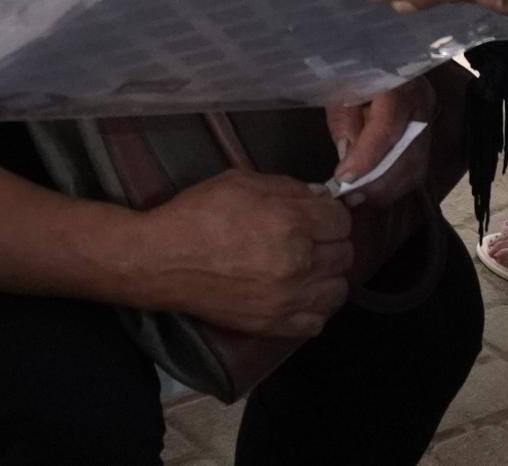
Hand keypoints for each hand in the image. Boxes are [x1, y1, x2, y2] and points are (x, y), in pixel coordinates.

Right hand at [138, 171, 352, 340]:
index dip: (330, 214)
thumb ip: (288, 187)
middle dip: (330, 241)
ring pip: (338, 289)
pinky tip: (299, 293)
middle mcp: (297, 263)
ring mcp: (287, 299)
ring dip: (328, 275)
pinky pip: (318, 321)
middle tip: (310, 238)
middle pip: (344, 253)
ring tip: (307, 267)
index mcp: (290, 222)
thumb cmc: (198, 215)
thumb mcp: (242, 182)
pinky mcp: (274, 325)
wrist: (163, 260)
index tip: (317, 215)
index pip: (341, 219)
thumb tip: (320, 197)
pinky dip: (314, 307)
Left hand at [326, 80, 431, 210]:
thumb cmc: (357, 68)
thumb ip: (344, 120)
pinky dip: (397, 186)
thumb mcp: (342, 86)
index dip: (366, 158)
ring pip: (416, 166)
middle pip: (407, 154)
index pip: (387, 128)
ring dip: (387, 190)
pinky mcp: (428, 133)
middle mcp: (421, 102)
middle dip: (377, 184)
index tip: (342, 179)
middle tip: (350, 198)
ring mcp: (429, 119)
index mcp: (398, 83)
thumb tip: (347, 157)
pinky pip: (418, 168)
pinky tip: (376, 193)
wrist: (385, 54)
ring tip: (360, 199)